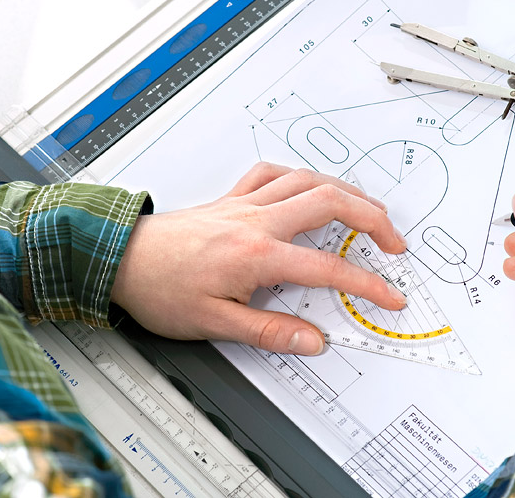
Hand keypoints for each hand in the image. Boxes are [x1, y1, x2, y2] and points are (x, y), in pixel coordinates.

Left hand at [111, 162, 407, 355]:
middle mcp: (256, 222)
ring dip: (346, 191)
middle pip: (331, 204)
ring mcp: (245, 204)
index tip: (389, 294)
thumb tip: (312, 340)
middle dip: (373, 219)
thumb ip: (270, 331)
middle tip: (394, 242)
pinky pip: (272, 173)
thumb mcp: (215, 324)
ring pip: (307, 180)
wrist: (120, 259)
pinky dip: (299, 175)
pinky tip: (307, 185)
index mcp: (256, 255)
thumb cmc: (160, 289)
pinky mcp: (231, 199)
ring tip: (368, 209)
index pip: (328, 269)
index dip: (367, 283)